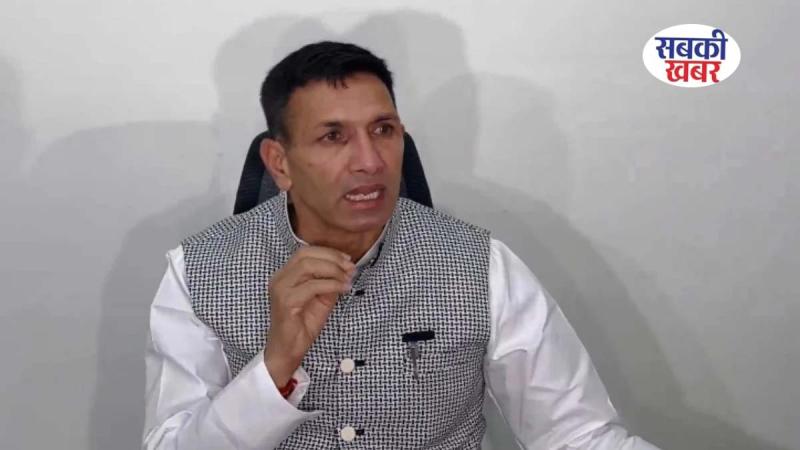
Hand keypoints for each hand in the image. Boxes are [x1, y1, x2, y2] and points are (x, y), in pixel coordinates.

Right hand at [264, 246, 354, 386]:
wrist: (288, 350)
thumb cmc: (303, 325)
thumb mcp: (321, 299)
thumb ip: (329, 282)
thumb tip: (345, 270)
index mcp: (285, 275)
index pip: (305, 252)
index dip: (328, 252)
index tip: (348, 260)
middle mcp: (279, 278)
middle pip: (306, 255)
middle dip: (332, 258)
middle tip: (350, 268)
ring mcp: (280, 289)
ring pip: (308, 266)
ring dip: (332, 270)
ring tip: (348, 278)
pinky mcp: (286, 301)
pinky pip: (312, 286)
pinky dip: (331, 284)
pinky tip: (344, 289)